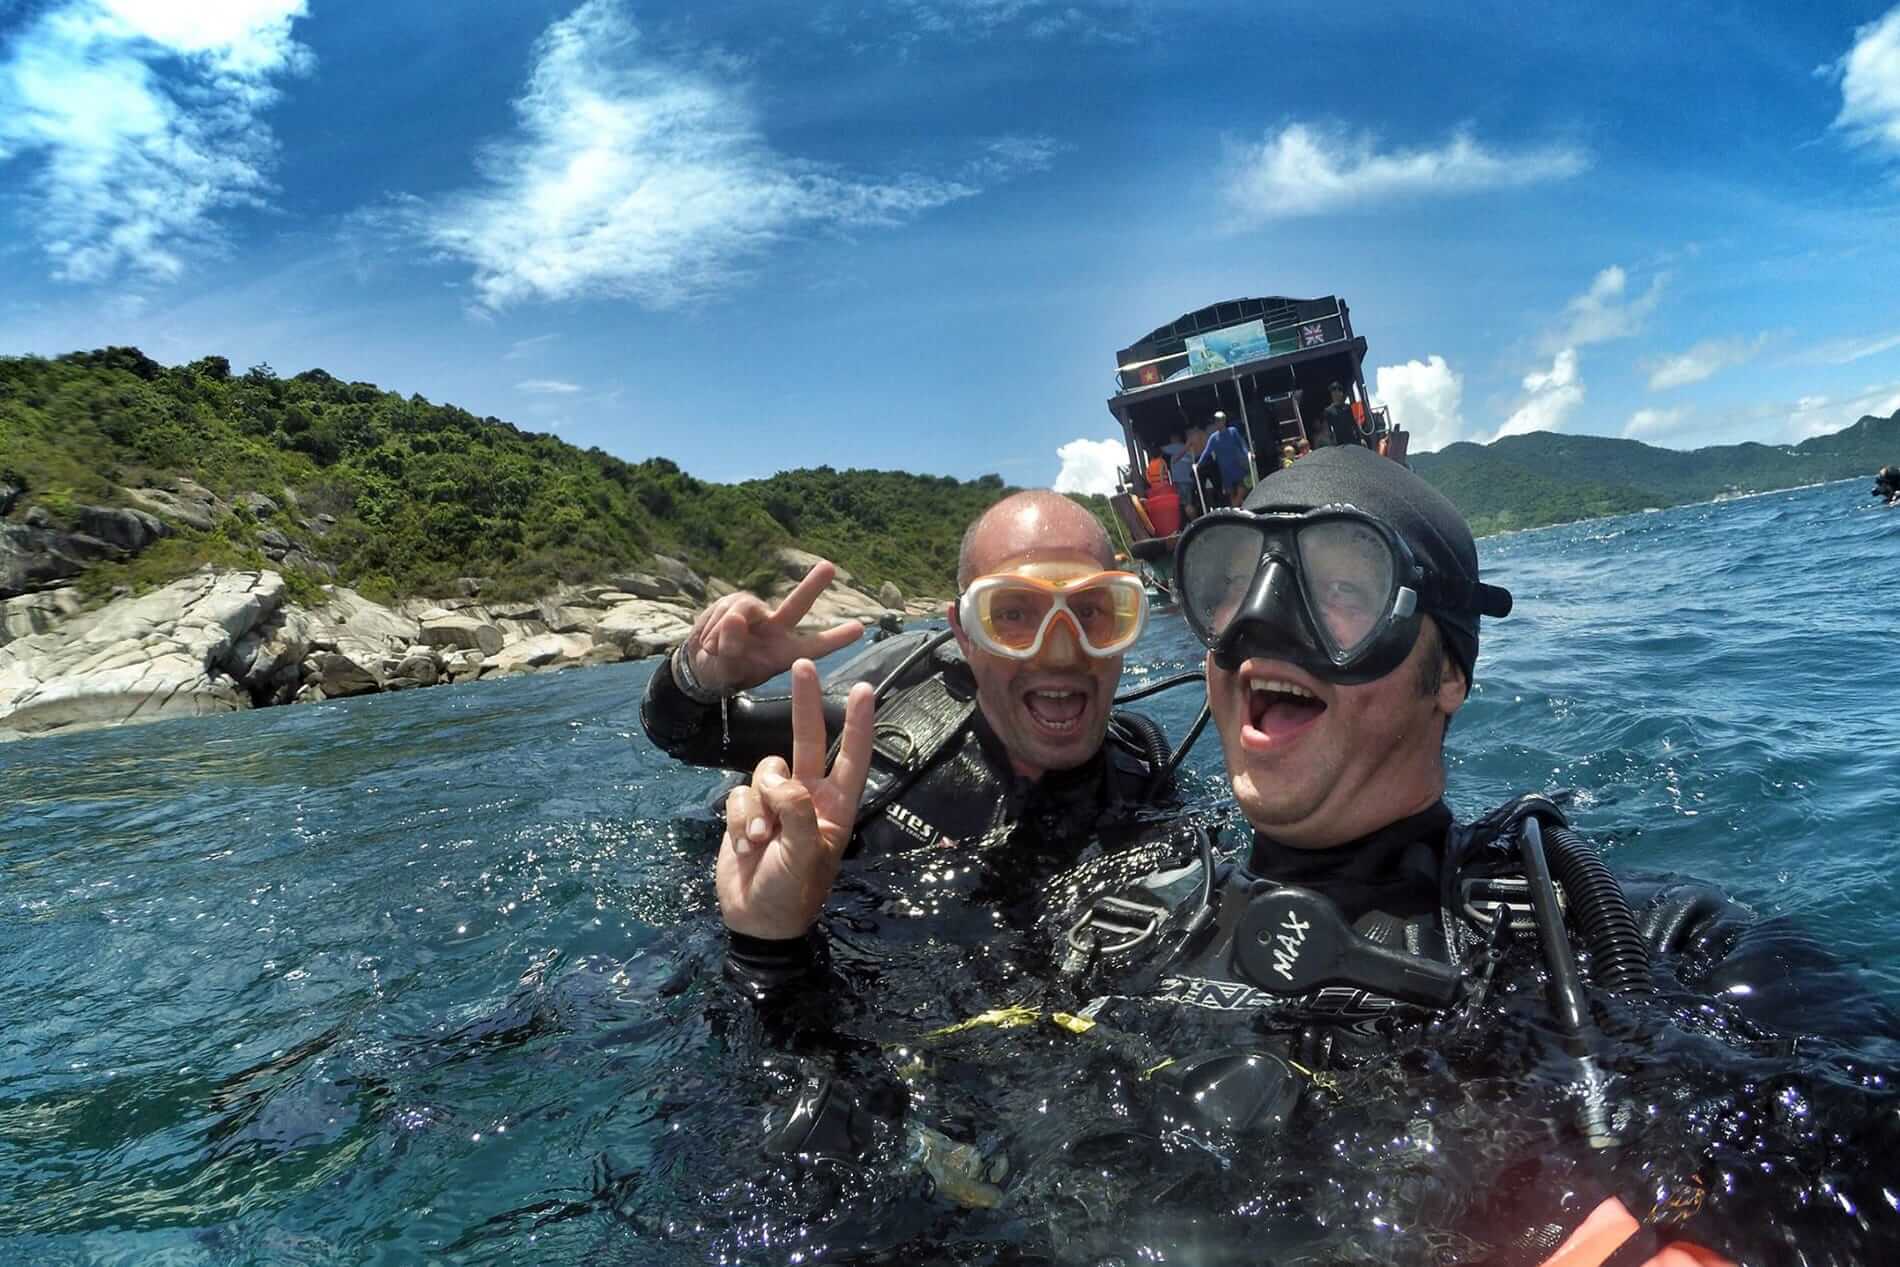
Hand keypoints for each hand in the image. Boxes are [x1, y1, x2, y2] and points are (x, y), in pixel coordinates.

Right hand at [684, 560, 864, 693]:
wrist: (701, 665)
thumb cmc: (725, 671)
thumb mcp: (728, 670)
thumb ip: (732, 649)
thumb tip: (735, 618)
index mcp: (784, 653)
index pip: (814, 646)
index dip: (835, 638)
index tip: (859, 629)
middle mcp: (777, 629)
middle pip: (797, 605)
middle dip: (812, 585)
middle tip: (830, 567)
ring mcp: (757, 613)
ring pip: (744, 608)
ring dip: (722, 632)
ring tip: (714, 650)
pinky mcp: (736, 601)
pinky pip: (725, 607)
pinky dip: (711, 626)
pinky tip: (708, 639)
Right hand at [716, 659, 874, 939]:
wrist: (754, 921)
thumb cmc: (791, 893)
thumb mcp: (803, 854)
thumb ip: (797, 811)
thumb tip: (781, 779)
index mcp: (835, 807)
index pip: (852, 757)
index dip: (858, 724)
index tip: (865, 690)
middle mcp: (808, 798)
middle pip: (808, 740)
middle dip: (804, 704)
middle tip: (803, 665)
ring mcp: (776, 803)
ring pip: (764, 772)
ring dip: (757, 807)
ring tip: (761, 844)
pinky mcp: (747, 811)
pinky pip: (740, 795)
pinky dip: (740, 820)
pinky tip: (746, 848)